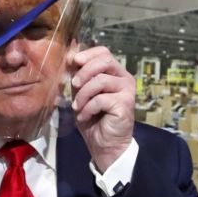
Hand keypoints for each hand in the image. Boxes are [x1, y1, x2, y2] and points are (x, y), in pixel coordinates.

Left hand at [69, 46, 135, 172]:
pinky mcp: (126, 103)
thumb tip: (70, 55)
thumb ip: (78, 76)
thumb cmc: (93, 118)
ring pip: (101, 80)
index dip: (87, 54)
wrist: (104, 144)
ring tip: (77, 107)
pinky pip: (101, 99)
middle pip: (105, 60)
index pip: (104, 52)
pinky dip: (87, 108)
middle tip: (74, 85)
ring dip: (83, 94)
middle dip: (84, 71)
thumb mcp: (81, 93)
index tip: (73, 62)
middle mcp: (124, 78)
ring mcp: (127, 90)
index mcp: (114, 72)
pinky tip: (84, 116)